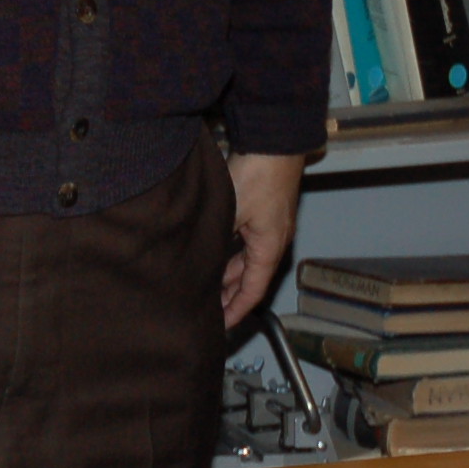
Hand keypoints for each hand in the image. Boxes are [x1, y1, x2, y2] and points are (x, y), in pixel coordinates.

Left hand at [222, 151, 306, 327]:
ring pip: (246, 259)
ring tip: (205, 288)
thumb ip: (215, 240)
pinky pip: (245, 242)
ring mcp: (269, 225)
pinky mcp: (262, 211)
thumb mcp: (229, 214)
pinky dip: (229, 254)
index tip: (222, 326)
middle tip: (207, 311)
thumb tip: (194, 263)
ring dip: (227, 275)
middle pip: (249, 277)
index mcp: (270, 247)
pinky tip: (211, 255)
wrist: (274, 141)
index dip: (237, 311)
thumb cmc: (257, 174)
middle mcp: (274, 240)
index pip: (253, 290)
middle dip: (229, 296)